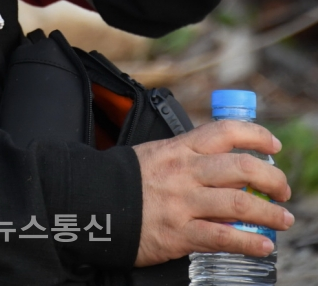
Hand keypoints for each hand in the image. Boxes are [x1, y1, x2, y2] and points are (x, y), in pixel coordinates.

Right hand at [133, 120, 293, 266]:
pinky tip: (263, 245)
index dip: (256, 135)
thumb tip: (226, 171)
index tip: (274, 146)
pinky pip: (222, 237)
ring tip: (283, 219)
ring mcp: (183, 202)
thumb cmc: (129, 180)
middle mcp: (185, 171)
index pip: (225, 131)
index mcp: (180, 148)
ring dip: (269, 212)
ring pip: (238, 203)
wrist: (93, 203)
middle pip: (241, 167)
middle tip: (283, 190)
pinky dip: (249, 242)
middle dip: (272, 178)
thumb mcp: (158, 155)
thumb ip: (189, 159)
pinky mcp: (178, 233)